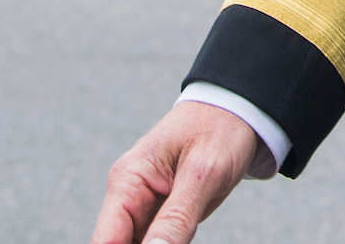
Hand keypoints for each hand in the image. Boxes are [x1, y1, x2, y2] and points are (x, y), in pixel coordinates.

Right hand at [91, 101, 261, 243]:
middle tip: (179, 237)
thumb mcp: (204, 172)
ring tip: (185, 232)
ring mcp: (146, 207)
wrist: (239, 112)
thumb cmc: (220, 128)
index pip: (106, 240)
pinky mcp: (165, 214)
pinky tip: (184, 236)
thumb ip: (177, 216)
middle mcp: (129, 196)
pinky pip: (159, 242)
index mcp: (128, 181)